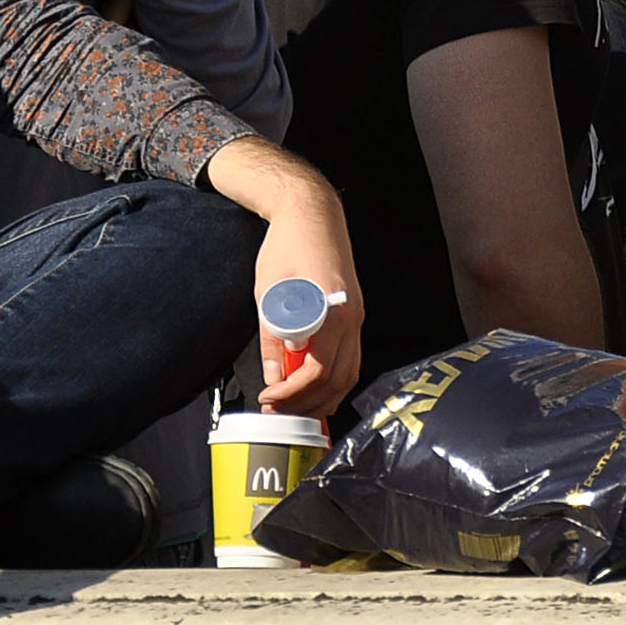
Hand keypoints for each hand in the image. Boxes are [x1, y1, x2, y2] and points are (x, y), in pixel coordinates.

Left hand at [204, 137, 365, 418]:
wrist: (313, 212)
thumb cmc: (288, 245)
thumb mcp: (268, 294)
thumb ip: (271, 340)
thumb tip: (272, 377)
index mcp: (332, 311)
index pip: (319, 372)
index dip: (292, 394)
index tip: (269, 399)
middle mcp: (352, 317)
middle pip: (340, 380)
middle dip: (309, 404)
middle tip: (280, 412)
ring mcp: (357, 315)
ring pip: (350, 373)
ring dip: (325, 396)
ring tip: (295, 405)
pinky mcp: (353, 313)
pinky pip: (350, 357)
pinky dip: (334, 379)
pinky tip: (313, 385)